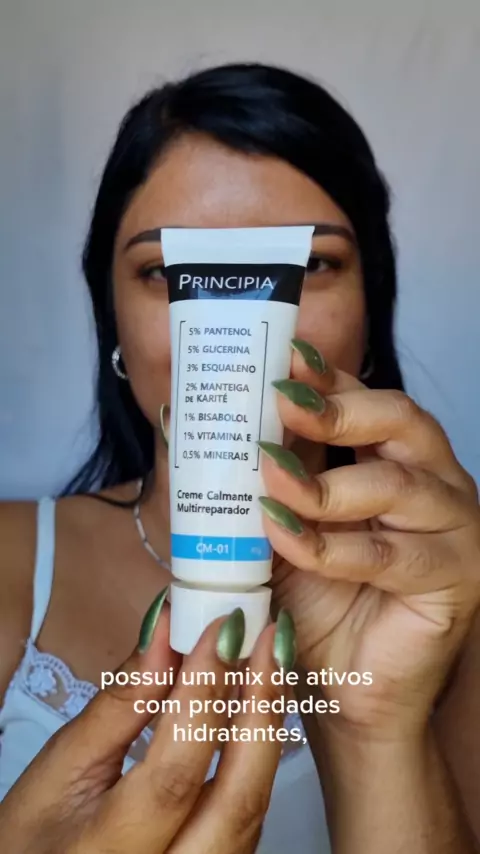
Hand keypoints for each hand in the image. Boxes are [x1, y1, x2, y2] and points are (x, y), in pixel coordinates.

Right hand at [0, 600, 288, 852]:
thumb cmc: (39, 835)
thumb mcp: (60, 768)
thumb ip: (119, 704)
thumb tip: (164, 634)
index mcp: (112, 853)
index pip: (174, 774)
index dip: (203, 696)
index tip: (221, 628)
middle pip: (239, 799)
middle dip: (261, 709)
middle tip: (270, 635)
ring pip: (255, 806)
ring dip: (267, 726)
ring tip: (271, 656)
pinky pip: (250, 812)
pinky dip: (258, 753)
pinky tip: (259, 703)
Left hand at [259, 340, 479, 736]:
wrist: (346, 688)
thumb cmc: (313, 604)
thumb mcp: (275, 527)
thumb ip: (250, 477)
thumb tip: (181, 418)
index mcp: (393, 460)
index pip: (367, 401)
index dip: (328, 379)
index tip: (283, 359)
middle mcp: (431, 483)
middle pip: (402, 421)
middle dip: (341, 408)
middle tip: (283, 401)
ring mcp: (452, 527)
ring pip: (399, 483)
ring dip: (326, 483)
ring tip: (270, 480)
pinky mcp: (456, 576)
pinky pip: (389, 555)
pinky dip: (331, 545)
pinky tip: (284, 534)